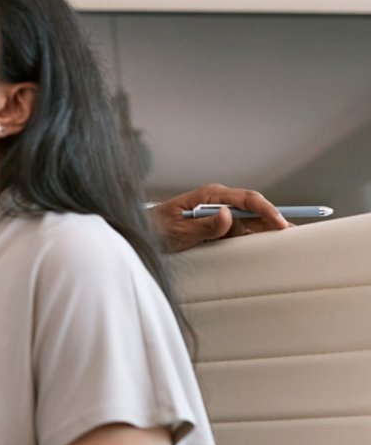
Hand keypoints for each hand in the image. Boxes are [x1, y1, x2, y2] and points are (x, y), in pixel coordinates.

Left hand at [150, 183, 288, 251]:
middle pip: (256, 210)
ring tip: (294, 244)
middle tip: (300, 235)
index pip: (247, 199)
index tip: (281, 224)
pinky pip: (244, 233)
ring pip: (254, 223)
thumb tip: (228, 216)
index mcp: (210, 196)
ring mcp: (222, 216)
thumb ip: (204, 225)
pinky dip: (259, 240)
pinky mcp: (221, 229)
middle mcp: (220, 203)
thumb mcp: (178, 228)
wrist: (143, 233)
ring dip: (271, 232)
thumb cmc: (157, 227)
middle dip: (277, 220)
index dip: (267, 210)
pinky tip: (272, 248)